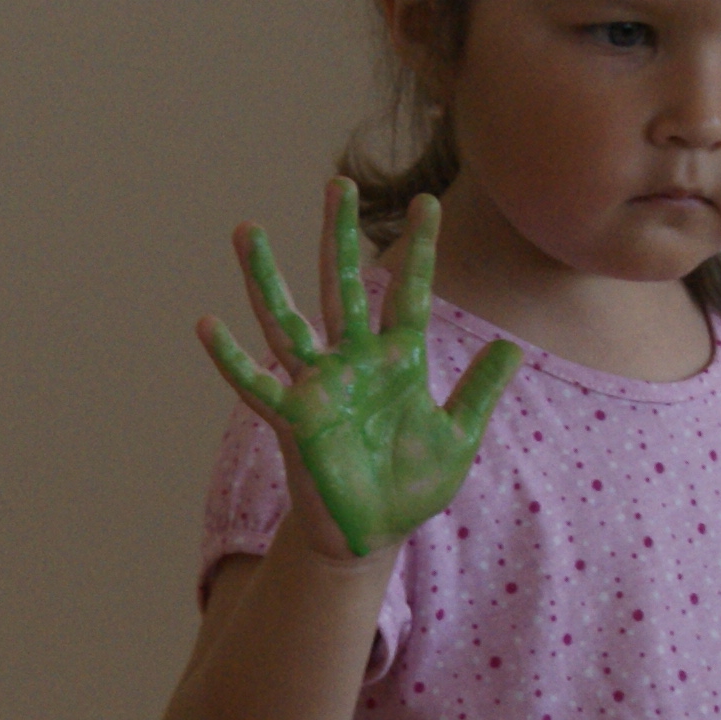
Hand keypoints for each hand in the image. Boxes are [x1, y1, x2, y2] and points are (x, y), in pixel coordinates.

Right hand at [198, 182, 521, 560]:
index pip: (410, 293)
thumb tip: (513, 345)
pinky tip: (207, 324)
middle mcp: (353, 361)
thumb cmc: (410, 488)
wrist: (371, 535)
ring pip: (287, 319)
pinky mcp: (292, 419)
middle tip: (337, 183)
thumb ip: (479, 390)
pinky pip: (255, 384)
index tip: (429, 202)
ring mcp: (318, 386)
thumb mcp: (457, 436)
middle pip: (344, 285)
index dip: (421, 249)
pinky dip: (231, 357)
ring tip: (248, 230)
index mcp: (398, 360)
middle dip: (339, 236)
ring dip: (267, 276)